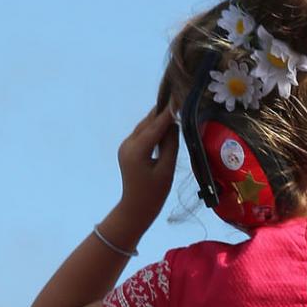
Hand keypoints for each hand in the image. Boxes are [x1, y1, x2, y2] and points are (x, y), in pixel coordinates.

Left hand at [108, 107, 178, 244]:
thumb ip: (170, 145)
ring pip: (144, 126)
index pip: (155, 126)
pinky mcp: (128, 148)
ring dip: (158, 120)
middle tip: (180, 101)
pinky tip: (165, 128)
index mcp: (136, 150)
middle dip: (163, 113)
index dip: (169, 112)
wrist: (135, 209)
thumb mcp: (166, 170)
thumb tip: (174, 124)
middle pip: (148, 122)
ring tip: (175, 112)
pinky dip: (154, 130)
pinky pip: (143, 134)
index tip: (180, 97)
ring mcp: (126, 145)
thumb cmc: (154, 194)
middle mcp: (128, 144)